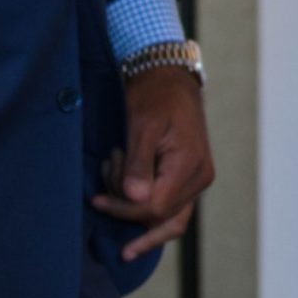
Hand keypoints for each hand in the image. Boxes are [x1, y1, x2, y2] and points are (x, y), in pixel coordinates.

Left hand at [90, 67, 214, 259]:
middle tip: (102, 192)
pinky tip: (123, 188)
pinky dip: (144, 205)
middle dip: (126, 208)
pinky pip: (170, 207)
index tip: (97, 199)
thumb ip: (139, 164)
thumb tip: (136, 199)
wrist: (170, 79)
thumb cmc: (154, 97)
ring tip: (112, 180)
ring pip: (167, 219)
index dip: (124, 210)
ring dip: (134, 209)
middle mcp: (200, 178)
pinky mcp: (190, 178)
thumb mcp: (142, 126)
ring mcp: (198, 180)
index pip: (155, 208)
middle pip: (162, 218)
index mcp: (190, 165)